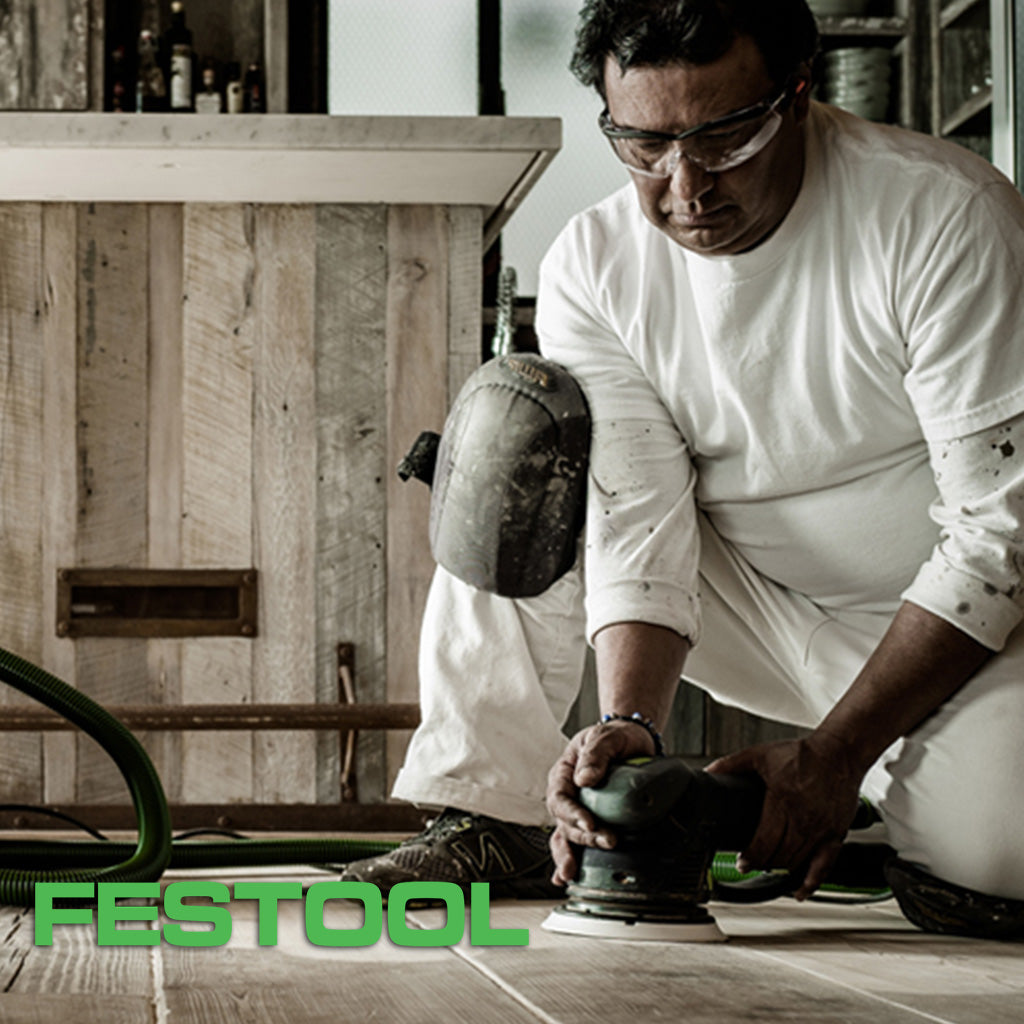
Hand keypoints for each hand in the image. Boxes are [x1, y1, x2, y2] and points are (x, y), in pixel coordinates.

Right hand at [546, 719, 657, 885]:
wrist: (632, 741)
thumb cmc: (616, 737)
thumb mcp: (606, 737)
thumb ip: (595, 754)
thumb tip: (584, 778)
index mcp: (564, 774)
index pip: (561, 798)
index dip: (572, 813)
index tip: (590, 823)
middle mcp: (567, 795)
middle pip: (564, 822)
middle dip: (582, 836)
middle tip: (607, 841)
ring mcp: (577, 811)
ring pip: (566, 837)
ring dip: (571, 854)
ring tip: (573, 873)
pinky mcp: (592, 821)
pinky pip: (577, 841)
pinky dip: (570, 859)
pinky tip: (567, 877)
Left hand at [706, 732, 864, 899]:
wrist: (839, 754)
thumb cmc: (803, 754)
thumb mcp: (761, 755)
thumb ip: (733, 763)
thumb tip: (709, 772)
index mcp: (783, 800)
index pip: (765, 840)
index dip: (751, 856)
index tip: (742, 863)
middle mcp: (804, 818)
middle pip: (780, 854)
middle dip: (762, 863)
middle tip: (751, 863)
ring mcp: (821, 829)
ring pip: (798, 861)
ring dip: (781, 868)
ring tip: (768, 867)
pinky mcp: (836, 834)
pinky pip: (825, 866)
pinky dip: (812, 882)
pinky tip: (801, 890)